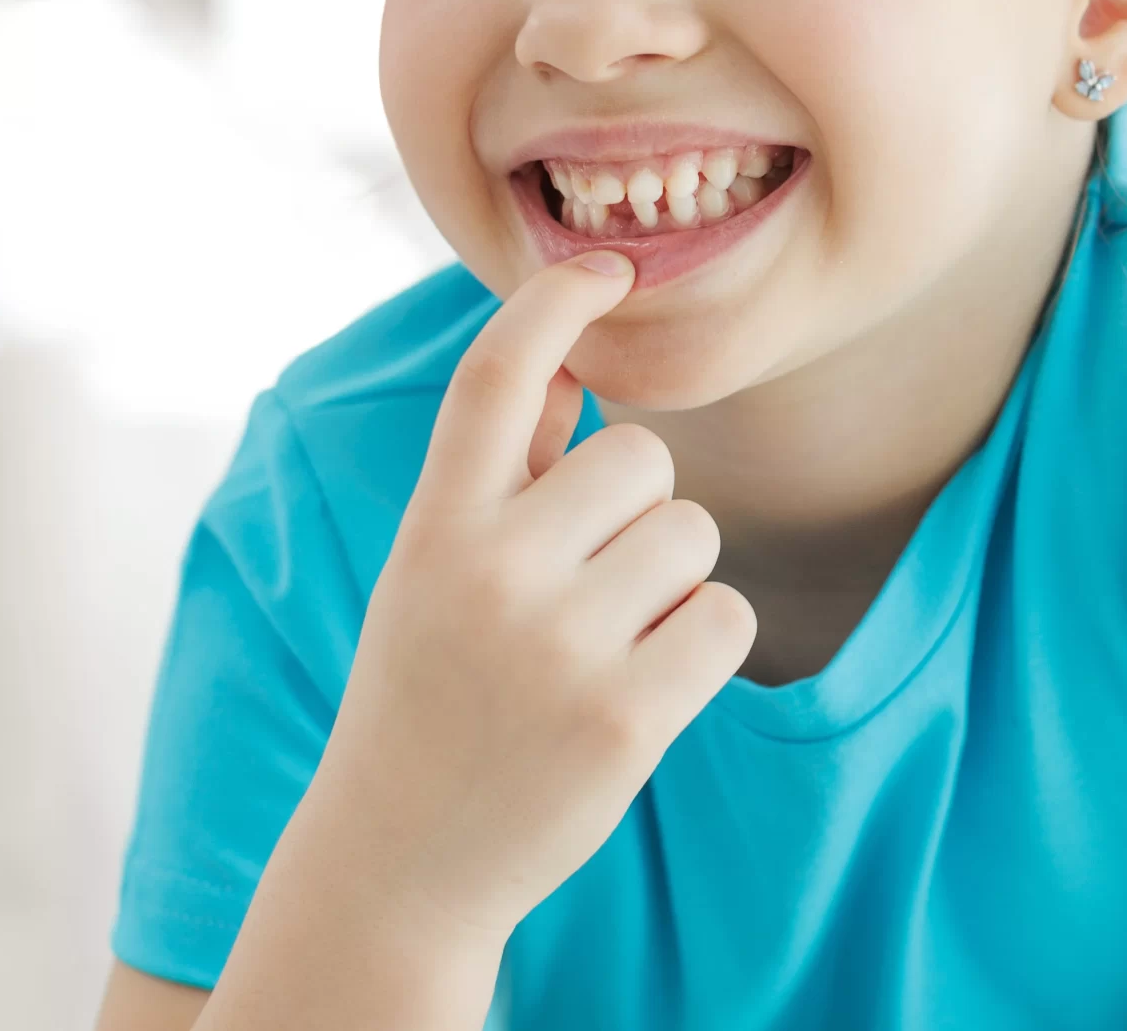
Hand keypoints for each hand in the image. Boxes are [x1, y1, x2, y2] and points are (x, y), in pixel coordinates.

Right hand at [301, 250, 756, 945]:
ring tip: (603, 646)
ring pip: (694, 535)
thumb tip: (566, 358)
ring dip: (673, 581)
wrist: (400, 860)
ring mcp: (557, 648)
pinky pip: (726, 617)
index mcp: (434, 525)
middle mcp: (488, 573)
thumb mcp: (432, 569)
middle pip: (645, 457)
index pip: (495, 376)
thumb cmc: (432, 689)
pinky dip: (705, 646)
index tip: (606, 267)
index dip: (556, 304)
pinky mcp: (625, 718)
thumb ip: (500, 467)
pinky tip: (642, 688)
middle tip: (585, 587)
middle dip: (640, 509)